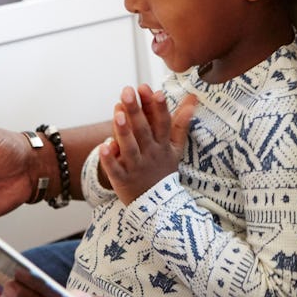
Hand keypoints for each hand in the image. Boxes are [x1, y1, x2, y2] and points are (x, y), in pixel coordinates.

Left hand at [99, 84, 196, 204]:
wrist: (157, 206)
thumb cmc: (164, 169)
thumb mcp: (176, 147)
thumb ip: (181, 122)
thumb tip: (193, 98)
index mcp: (163, 144)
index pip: (163, 123)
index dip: (159, 108)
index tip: (155, 91)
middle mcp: (150, 154)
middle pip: (143, 130)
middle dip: (136, 110)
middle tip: (127, 90)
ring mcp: (136, 167)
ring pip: (129, 147)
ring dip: (123, 130)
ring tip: (117, 112)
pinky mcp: (122, 179)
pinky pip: (115, 169)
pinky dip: (109, 159)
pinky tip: (103, 145)